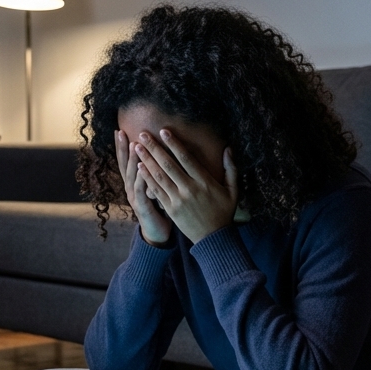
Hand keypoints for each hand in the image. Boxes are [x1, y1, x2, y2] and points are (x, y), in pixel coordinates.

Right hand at [115, 129, 174, 245]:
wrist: (157, 233)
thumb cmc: (159, 208)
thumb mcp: (155, 188)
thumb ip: (154, 173)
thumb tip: (159, 154)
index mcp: (133, 183)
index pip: (126, 161)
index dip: (121, 147)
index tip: (119, 130)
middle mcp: (130, 189)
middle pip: (124, 165)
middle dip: (122, 148)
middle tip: (120, 132)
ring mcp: (134, 199)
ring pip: (132, 176)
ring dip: (132, 160)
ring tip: (132, 144)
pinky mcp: (142, 207)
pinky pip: (141, 191)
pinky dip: (141, 179)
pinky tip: (142, 168)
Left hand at [134, 129, 237, 243]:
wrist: (214, 238)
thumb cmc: (224, 212)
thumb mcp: (233, 190)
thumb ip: (231, 168)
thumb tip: (228, 148)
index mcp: (205, 182)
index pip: (187, 159)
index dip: (174, 144)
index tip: (164, 131)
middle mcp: (190, 189)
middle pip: (169, 165)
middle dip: (155, 148)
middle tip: (142, 134)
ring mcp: (179, 200)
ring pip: (160, 177)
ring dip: (147, 160)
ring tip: (137, 147)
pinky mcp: (171, 209)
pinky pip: (157, 191)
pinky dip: (148, 178)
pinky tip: (139, 167)